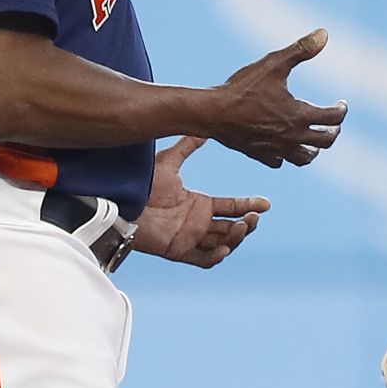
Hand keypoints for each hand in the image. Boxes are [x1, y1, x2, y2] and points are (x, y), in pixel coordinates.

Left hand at [132, 137, 268, 265]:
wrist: (120, 199)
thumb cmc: (141, 183)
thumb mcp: (169, 161)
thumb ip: (188, 145)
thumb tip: (203, 128)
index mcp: (199, 204)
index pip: (231, 206)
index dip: (249, 204)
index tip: (266, 203)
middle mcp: (197, 222)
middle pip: (230, 227)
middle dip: (246, 223)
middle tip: (254, 217)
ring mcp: (189, 238)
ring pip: (222, 243)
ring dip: (235, 237)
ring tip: (241, 227)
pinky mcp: (178, 251)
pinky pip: (202, 259)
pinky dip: (215, 256)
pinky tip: (225, 248)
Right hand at [205, 27, 347, 168]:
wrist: (214, 113)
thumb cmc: (243, 88)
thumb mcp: (273, 64)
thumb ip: (300, 50)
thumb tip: (324, 34)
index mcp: (300, 115)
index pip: (334, 118)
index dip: (341, 110)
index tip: (341, 104)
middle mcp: (293, 136)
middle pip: (325, 141)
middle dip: (334, 131)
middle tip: (334, 123)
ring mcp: (277, 148)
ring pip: (305, 158)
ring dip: (314, 149)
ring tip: (314, 141)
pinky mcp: (261, 155)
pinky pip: (279, 161)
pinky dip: (286, 156)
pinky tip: (284, 148)